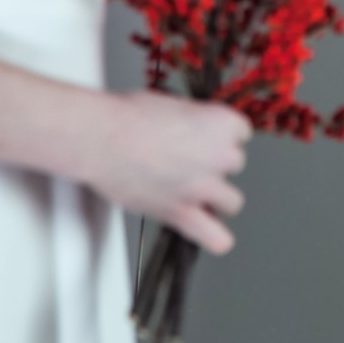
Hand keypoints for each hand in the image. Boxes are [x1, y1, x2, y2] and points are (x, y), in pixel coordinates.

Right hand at [88, 90, 251, 253]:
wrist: (102, 138)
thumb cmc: (128, 115)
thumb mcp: (173, 104)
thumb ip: (195, 121)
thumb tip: (194, 131)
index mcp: (220, 124)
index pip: (241, 133)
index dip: (221, 136)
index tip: (207, 138)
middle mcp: (220, 156)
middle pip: (235, 165)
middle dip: (215, 165)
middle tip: (188, 162)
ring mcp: (203, 187)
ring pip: (232, 201)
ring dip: (216, 197)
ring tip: (193, 192)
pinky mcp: (182, 213)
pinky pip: (216, 238)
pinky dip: (214, 236)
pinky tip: (205, 227)